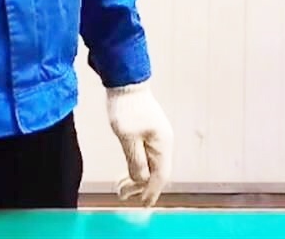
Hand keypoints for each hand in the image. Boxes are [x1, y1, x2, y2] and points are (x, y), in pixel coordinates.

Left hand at [107, 81, 173, 206]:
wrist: (125, 80)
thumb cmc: (125, 107)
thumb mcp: (127, 137)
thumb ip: (135, 160)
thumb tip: (141, 180)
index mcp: (162, 144)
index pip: (160, 175)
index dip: (151, 191)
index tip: (142, 204)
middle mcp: (163, 141)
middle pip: (157, 171)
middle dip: (141, 186)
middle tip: (122, 195)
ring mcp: (157, 135)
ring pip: (151, 163)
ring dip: (138, 176)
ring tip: (120, 186)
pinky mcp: (148, 129)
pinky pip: (147, 154)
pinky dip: (137, 165)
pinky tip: (127, 169)